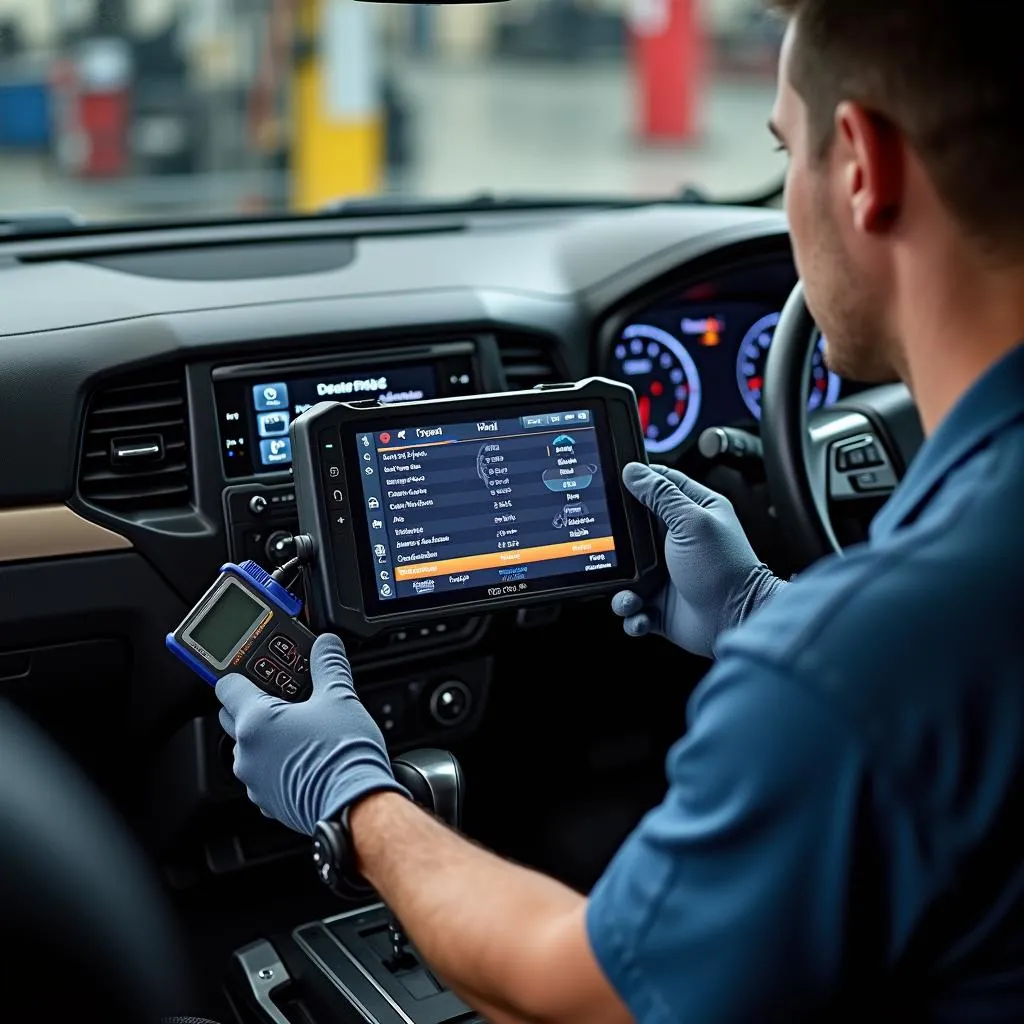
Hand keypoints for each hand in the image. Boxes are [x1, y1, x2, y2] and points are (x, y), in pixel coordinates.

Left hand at [216, 633, 408, 834]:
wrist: (356, 806)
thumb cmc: (344, 756)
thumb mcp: (340, 697)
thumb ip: (328, 664)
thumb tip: (326, 645)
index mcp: (255, 721)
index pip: (227, 685)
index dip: (241, 672)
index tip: (253, 668)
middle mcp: (246, 752)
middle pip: (233, 716)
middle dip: (256, 703)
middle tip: (287, 696)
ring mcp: (254, 781)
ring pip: (249, 747)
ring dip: (267, 736)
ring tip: (301, 728)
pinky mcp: (267, 803)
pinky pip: (263, 773)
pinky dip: (277, 763)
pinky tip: (304, 756)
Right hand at [612, 463, 785, 657]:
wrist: (736, 620)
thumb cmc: (724, 569)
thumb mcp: (692, 522)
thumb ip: (661, 495)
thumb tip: (633, 471)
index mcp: (693, 513)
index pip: (660, 485)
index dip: (636, 481)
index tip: (610, 481)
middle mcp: (677, 541)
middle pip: (633, 529)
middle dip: (616, 539)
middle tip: (606, 544)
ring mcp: (666, 574)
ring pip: (626, 572)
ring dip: (620, 587)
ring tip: (629, 594)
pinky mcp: (659, 604)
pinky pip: (631, 606)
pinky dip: (630, 613)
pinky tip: (639, 613)